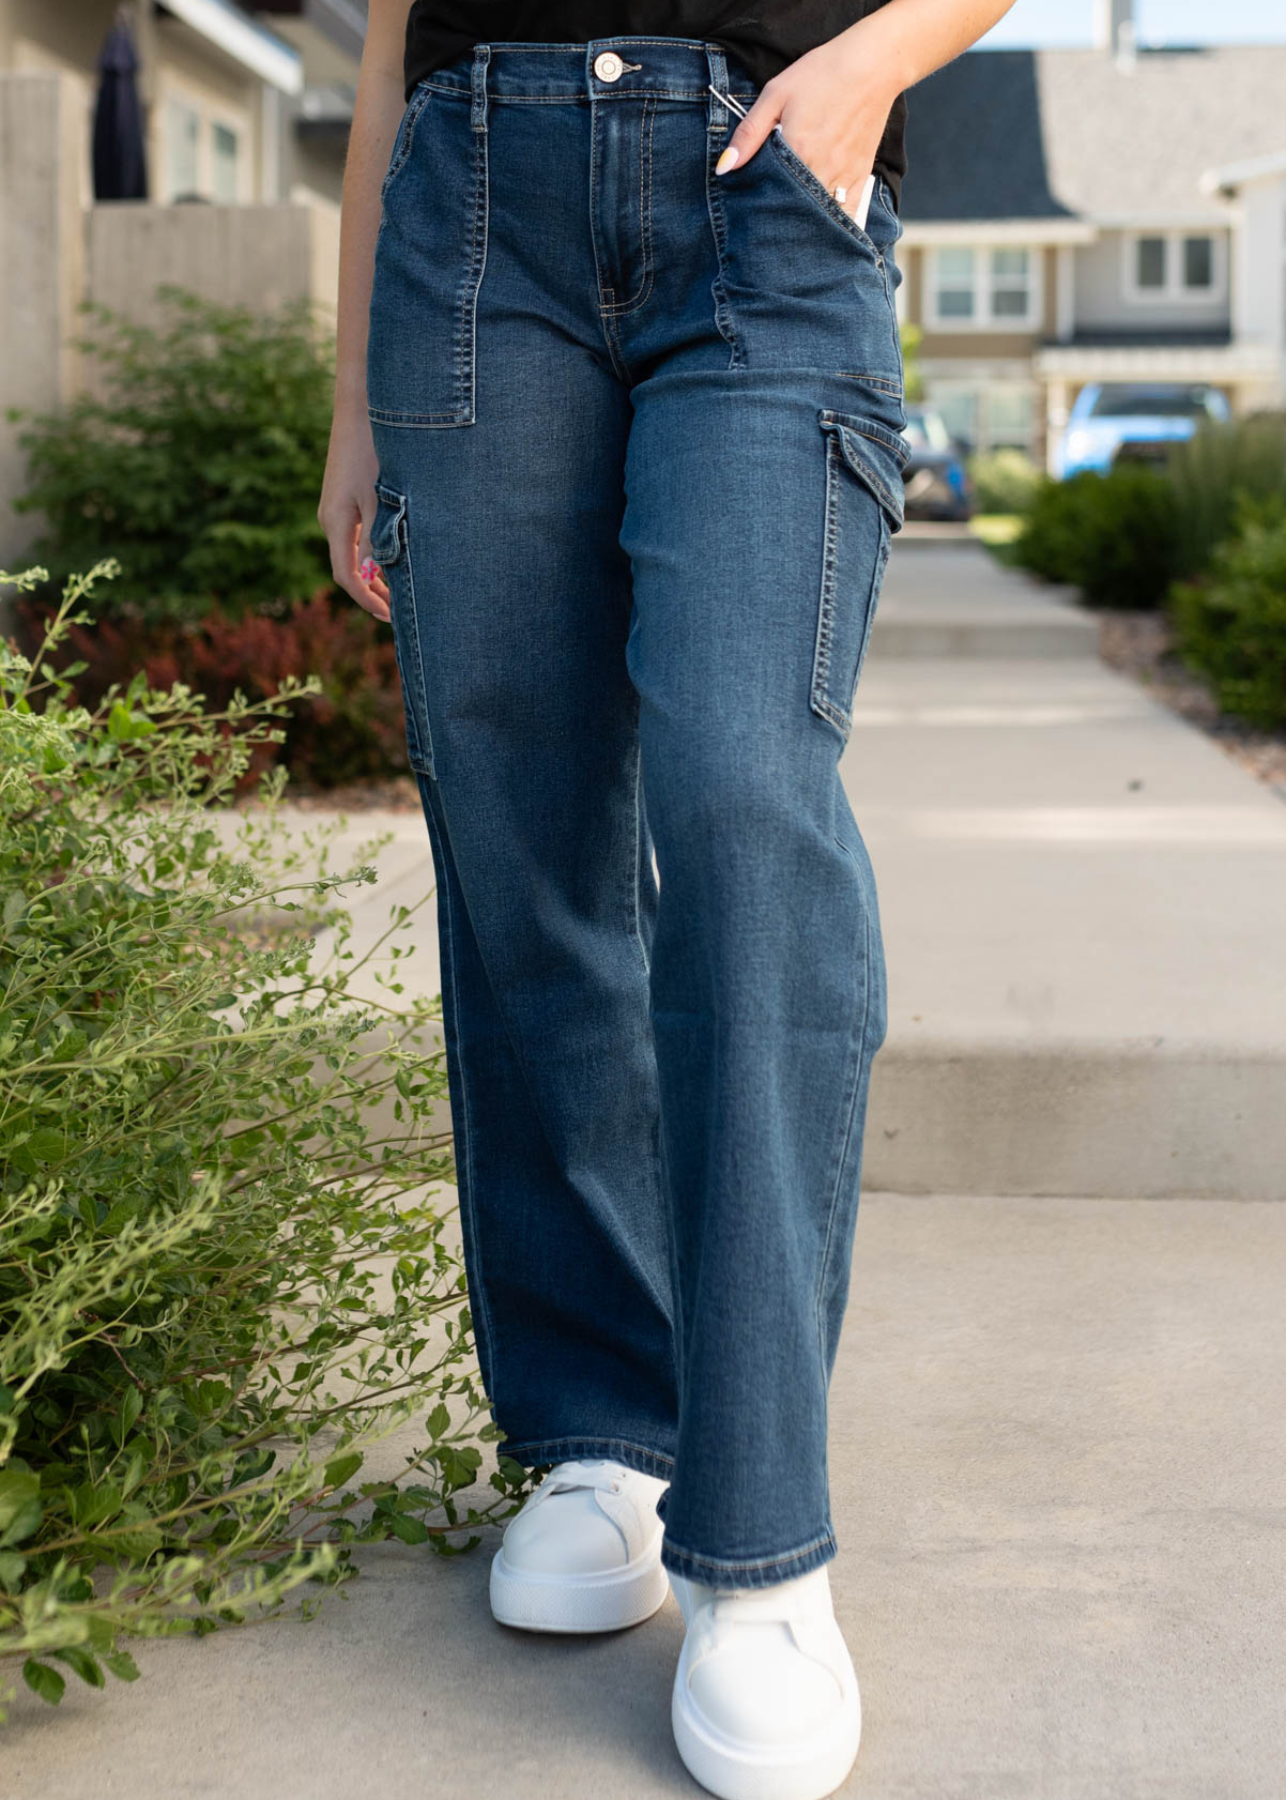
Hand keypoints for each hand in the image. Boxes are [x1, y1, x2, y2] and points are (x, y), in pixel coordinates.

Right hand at [318, 401, 390, 621]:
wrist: (360, 408)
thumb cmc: (372, 450)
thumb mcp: (378, 498)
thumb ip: (379, 537)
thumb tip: (380, 573)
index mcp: (336, 522)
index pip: (346, 576)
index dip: (367, 600)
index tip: (389, 617)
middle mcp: (329, 519)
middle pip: (347, 569)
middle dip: (371, 593)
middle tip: (397, 613)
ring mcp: (334, 508)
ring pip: (351, 553)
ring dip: (372, 575)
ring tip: (395, 593)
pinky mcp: (343, 497)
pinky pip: (354, 536)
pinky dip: (371, 553)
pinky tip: (390, 558)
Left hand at [714, 22, 899, 221]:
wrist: (872, 65)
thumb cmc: (823, 74)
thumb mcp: (776, 94)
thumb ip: (749, 133)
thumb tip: (724, 166)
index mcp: (796, 151)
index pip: (770, 194)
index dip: (758, 205)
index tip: (750, 209)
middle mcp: (821, 170)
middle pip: (794, 210)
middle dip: (781, 219)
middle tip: (770, 220)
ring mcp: (843, 176)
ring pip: (820, 217)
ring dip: (806, 223)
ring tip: (793, 223)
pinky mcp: (862, 176)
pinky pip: (848, 212)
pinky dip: (835, 221)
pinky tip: (823, 224)